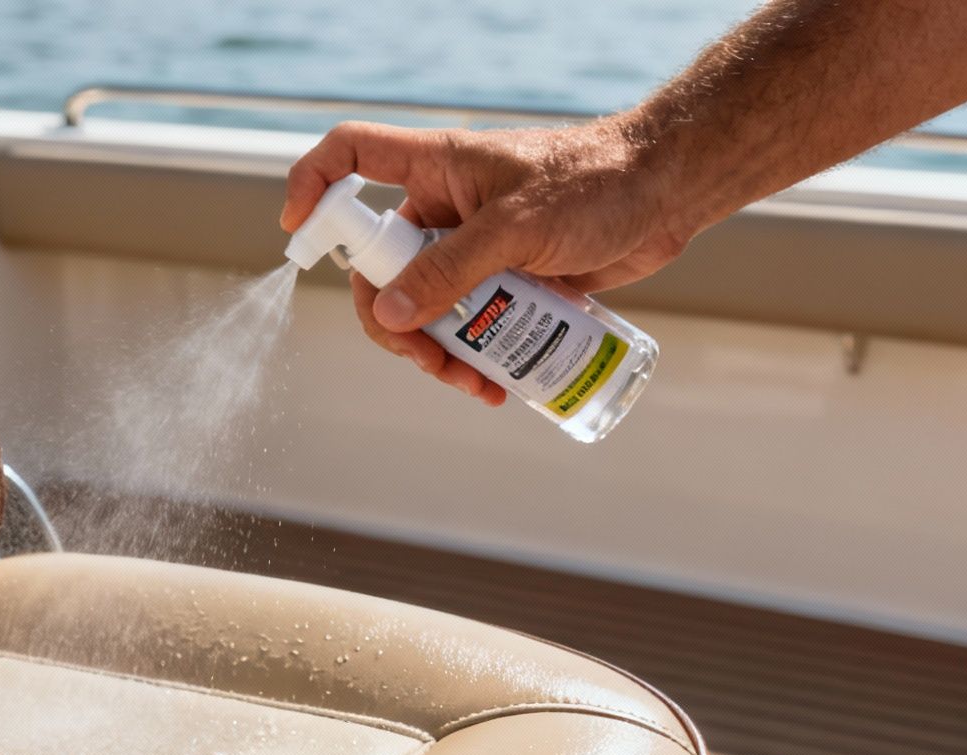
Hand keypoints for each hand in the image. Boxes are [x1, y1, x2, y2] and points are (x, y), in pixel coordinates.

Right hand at [281, 120, 692, 404]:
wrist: (668, 195)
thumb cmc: (598, 185)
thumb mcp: (518, 229)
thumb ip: (452, 272)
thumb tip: (388, 315)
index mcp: (436, 169)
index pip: (350, 158)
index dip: (313, 188)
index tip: (298, 237)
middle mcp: (444, 208)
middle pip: (378, 267)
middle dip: (395, 323)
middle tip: (428, 360)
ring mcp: (473, 248)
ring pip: (422, 308)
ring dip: (436, 355)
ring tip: (476, 385)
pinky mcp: (505, 282)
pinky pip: (468, 326)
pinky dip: (474, 359)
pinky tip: (498, 385)